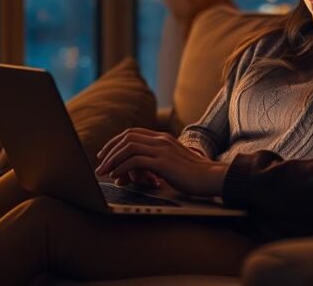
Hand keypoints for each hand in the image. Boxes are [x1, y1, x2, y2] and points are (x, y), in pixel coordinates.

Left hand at [96, 128, 228, 196]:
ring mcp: (162, 149)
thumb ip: (153, 166)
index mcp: (163, 138)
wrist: (212, 177)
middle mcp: (161, 140)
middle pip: (127, 137)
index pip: (133, 133)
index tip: (106, 153)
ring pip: (128, 147)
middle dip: (110, 149)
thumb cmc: (193, 176)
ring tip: (104, 171)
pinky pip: (135, 161)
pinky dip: (122, 167)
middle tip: (100, 163)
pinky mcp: (163, 162)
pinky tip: (116, 176)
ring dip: (113, 159)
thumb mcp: (171, 166)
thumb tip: (132, 176)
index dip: (116, 142)